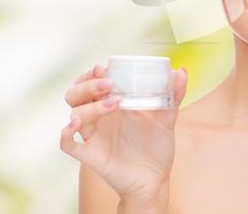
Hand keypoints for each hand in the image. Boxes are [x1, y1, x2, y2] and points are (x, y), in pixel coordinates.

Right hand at [60, 64, 187, 206]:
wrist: (156, 179)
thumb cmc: (157, 145)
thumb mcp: (168, 117)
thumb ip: (174, 94)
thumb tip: (181, 71)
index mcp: (113, 103)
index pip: (92, 81)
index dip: (93, 72)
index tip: (105, 67)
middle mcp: (100, 116)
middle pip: (77, 93)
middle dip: (88, 84)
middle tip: (108, 83)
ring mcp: (93, 135)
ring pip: (74, 112)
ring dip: (89, 104)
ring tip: (115, 102)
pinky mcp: (90, 154)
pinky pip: (67, 143)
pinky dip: (66, 132)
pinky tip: (75, 124)